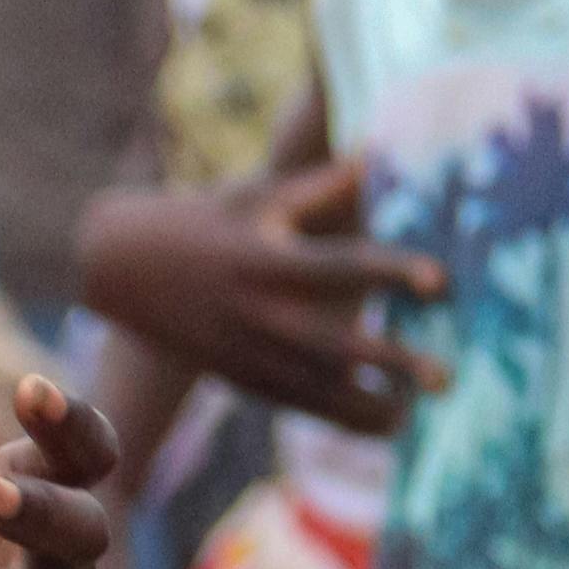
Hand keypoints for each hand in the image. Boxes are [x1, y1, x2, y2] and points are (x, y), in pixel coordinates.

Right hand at [68, 156, 444, 431]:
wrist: (120, 269)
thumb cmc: (203, 220)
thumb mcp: (256, 195)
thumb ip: (321, 185)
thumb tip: (377, 150)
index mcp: (269, 260)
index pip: (342, 266)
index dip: (393, 273)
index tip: (442, 281)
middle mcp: (262, 314)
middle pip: (339, 346)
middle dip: (394, 364)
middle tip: (447, 378)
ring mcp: (251, 354)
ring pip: (322, 394)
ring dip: (375, 406)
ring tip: (418, 408)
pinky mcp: (245, 380)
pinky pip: (304, 408)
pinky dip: (348, 417)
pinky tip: (390, 418)